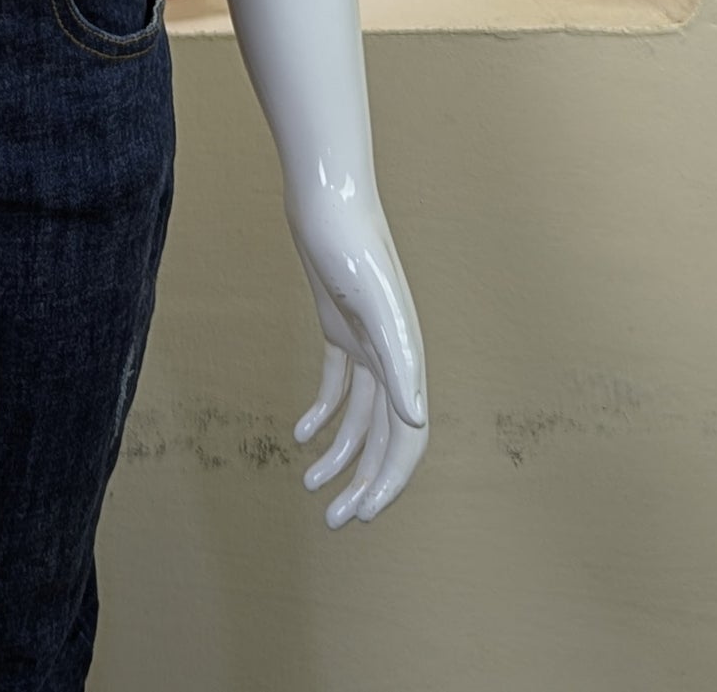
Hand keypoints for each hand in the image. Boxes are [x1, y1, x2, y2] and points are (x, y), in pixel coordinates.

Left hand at [283, 181, 427, 526]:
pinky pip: (336, 383)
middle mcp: (392, 356)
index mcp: (406, 360)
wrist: (326, 196)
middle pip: (383, 437)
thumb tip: (417, 420)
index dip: (389, 480)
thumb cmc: (351, 244)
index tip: (362, 513)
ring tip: (311, 486)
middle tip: (334, 521)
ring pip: (358, 417)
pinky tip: (300, 434)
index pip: (406, 438)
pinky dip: (321, 413)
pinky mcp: (339, 326)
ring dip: (339, 455)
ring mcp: (367, 341)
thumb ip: (400, 359)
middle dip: (362, 481)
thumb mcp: (374, 304)